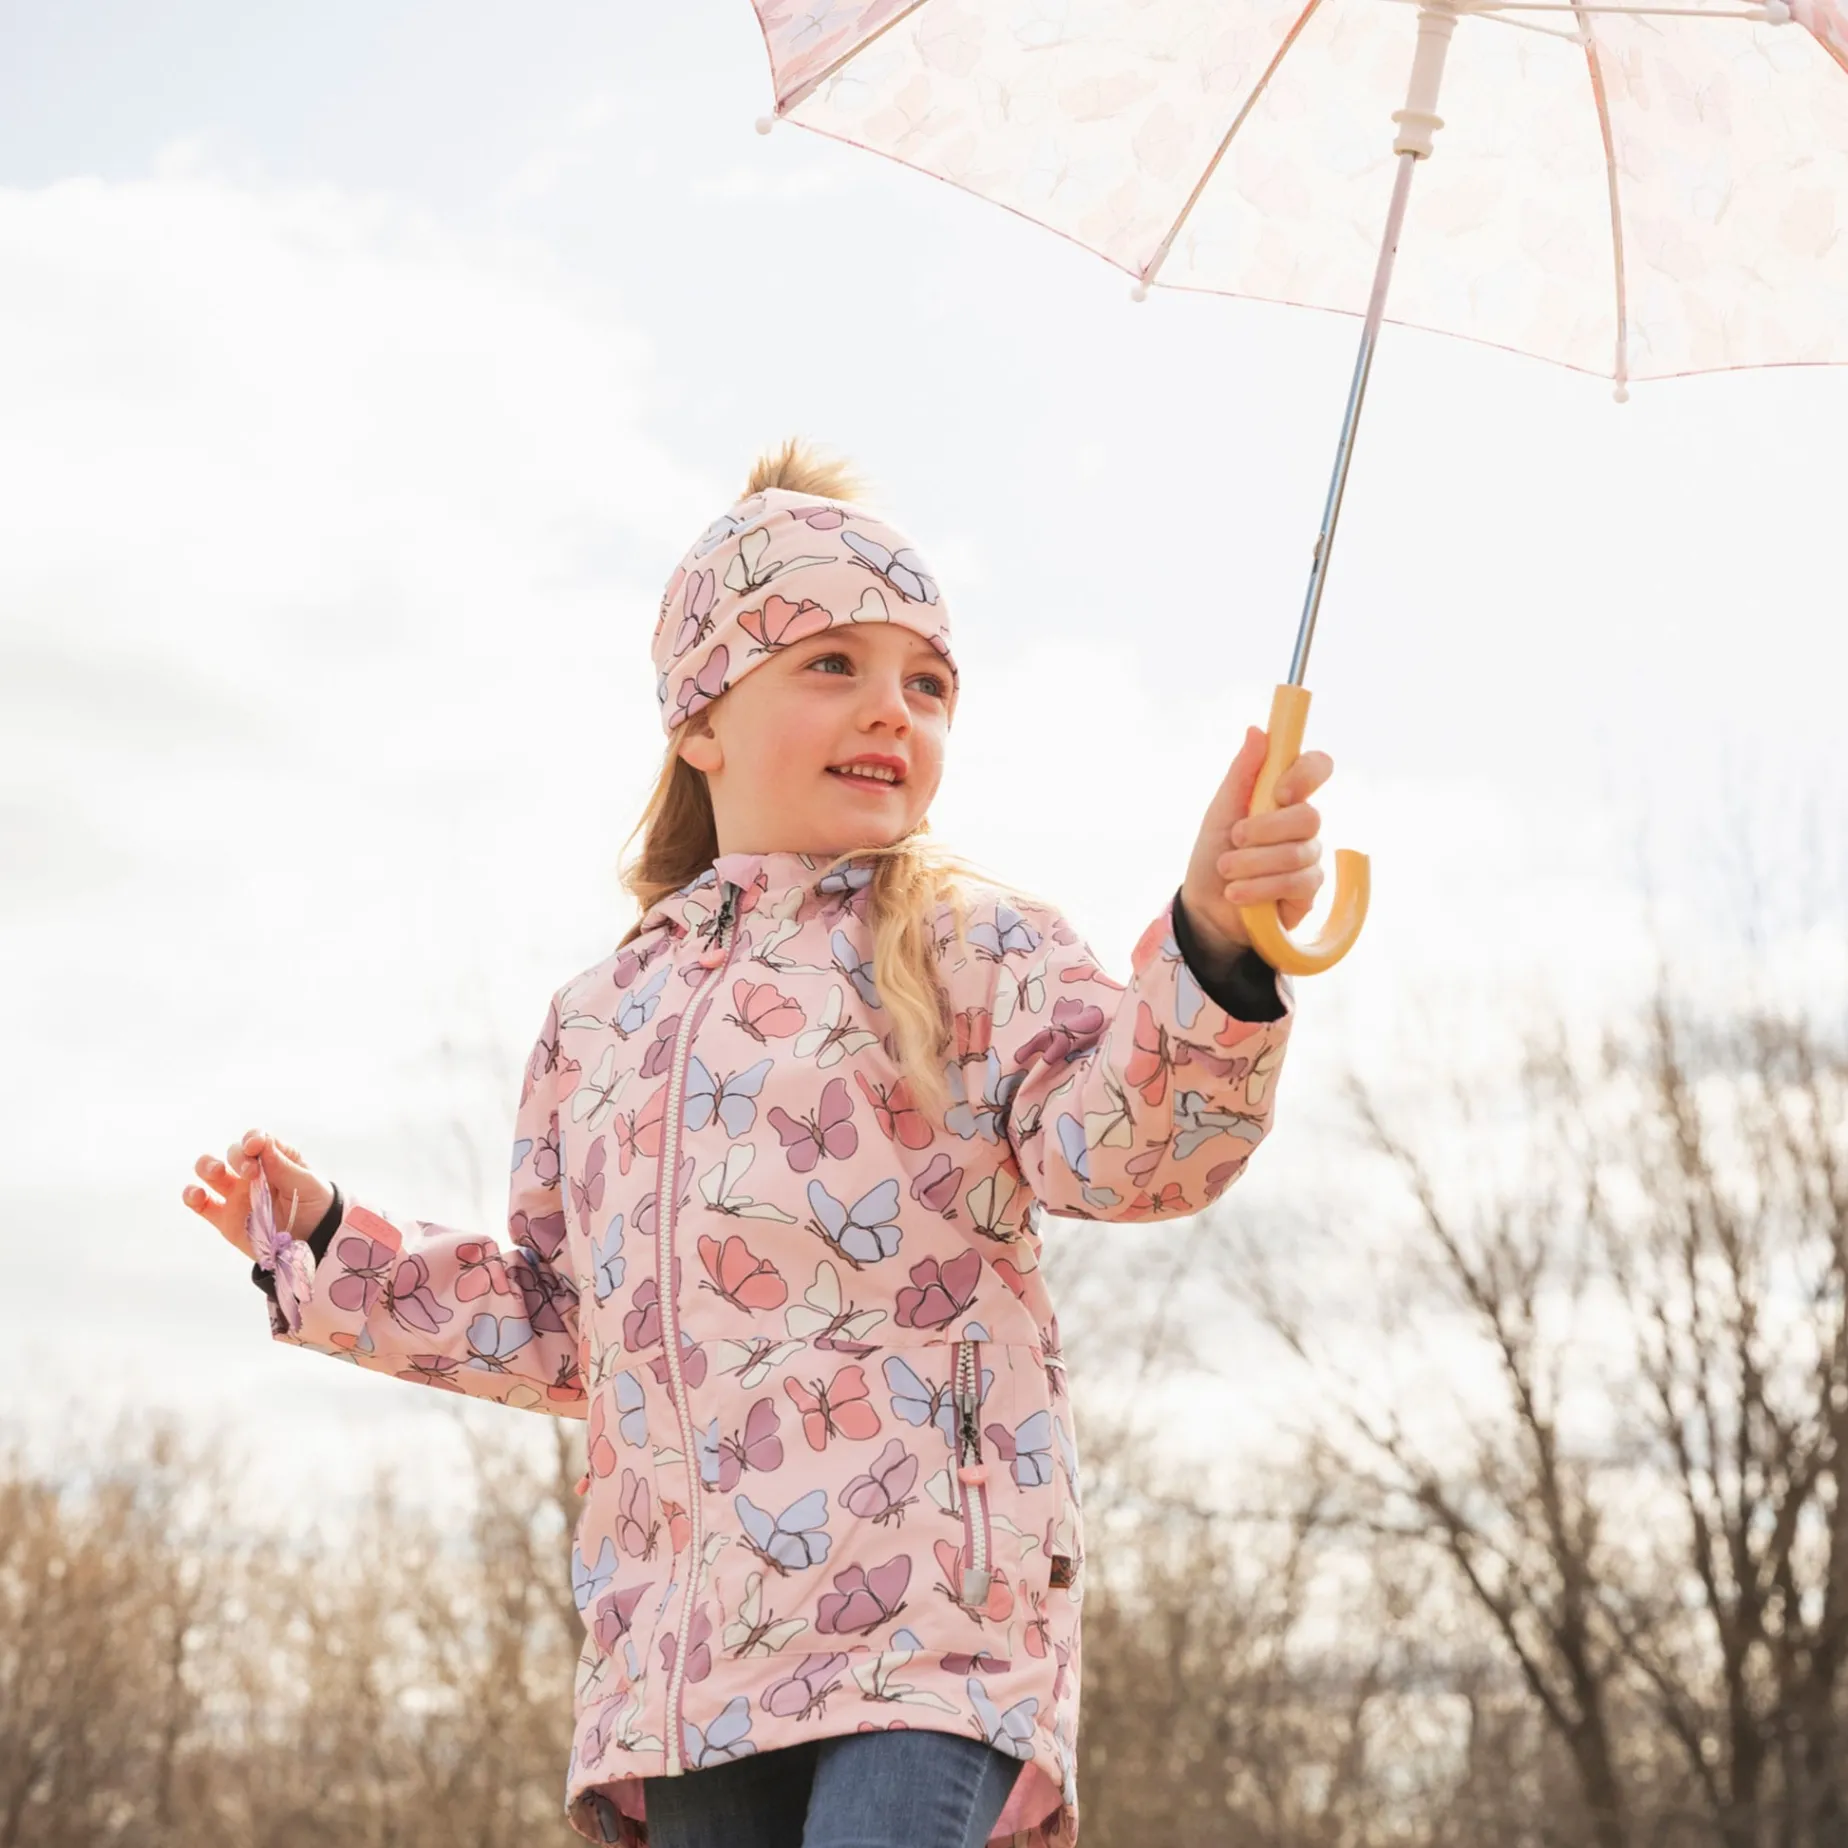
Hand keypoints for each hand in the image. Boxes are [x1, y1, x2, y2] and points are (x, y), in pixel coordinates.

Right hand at [182, 1129, 332, 1261]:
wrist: (314, 1241)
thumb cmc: (315, 1205)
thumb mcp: (307, 1184)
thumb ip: (284, 1166)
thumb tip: (263, 1143)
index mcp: (275, 1159)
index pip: (257, 1140)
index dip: (253, 1139)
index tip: (255, 1146)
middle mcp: (252, 1173)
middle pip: (233, 1153)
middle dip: (238, 1157)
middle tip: (252, 1172)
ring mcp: (236, 1194)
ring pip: (210, 1171)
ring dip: (207, 1167)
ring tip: (217, 1173)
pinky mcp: (225, 1217)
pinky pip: (201, 1204)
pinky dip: (192, 1196)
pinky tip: (197, 1195)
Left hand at [1180, 726, 1332, 958]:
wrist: (1205, 906)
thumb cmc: (1214, 852)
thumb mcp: (1221, 810)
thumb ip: (1242, 773)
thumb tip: (1257, 730)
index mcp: (1284, 795)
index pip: (1318, 767)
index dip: (1307, 774)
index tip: (1279, 792)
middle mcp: (1303, 824)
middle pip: (1310, 816)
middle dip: (1264, 830)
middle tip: (1234, 839)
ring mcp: (1309, 857)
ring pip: (1298, 853)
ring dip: (1252, 863)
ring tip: (1226, 871)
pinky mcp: (1309, 891)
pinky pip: (1297, 883)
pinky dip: (1260, 887)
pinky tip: (1237, 893)